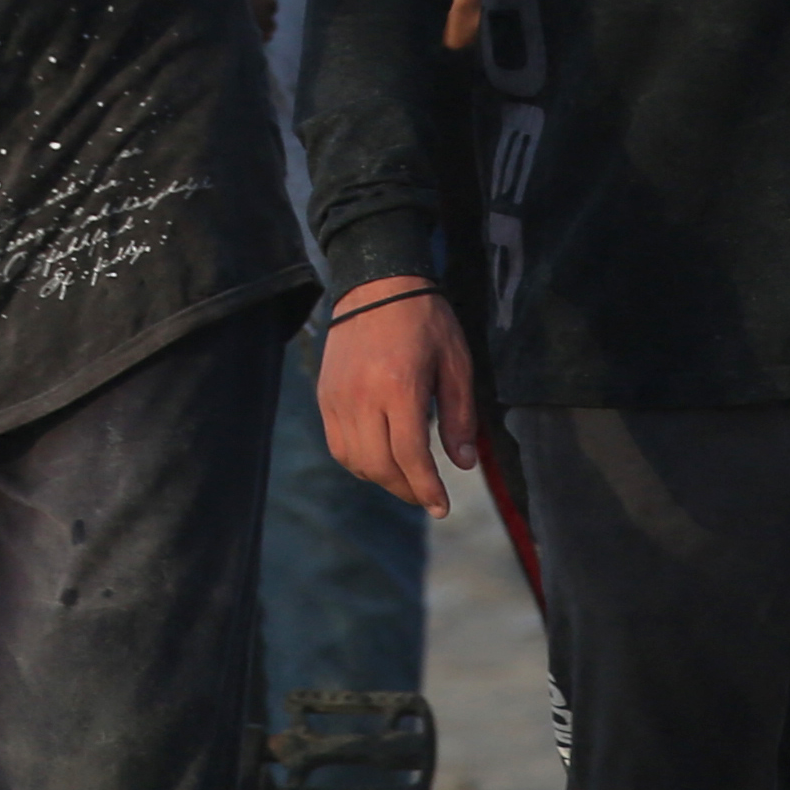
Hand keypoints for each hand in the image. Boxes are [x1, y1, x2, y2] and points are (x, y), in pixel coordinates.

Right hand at [314, 280, 480, 516]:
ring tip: (405, 480)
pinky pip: (337, 444)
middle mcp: (362, 397)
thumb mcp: (456, 363)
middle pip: (380, 465)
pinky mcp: (325, 394)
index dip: (427, 488)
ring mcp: (338, 396)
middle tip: (427, 498)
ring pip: (354, 460)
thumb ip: (460, 416)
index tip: (441, 507)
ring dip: (381, 479)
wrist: (377, 282)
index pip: (410, 456)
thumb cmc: (425, 320)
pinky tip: (379, 458)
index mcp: (399, 387)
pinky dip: (358, 461)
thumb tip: (464, 463)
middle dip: (406, 490)